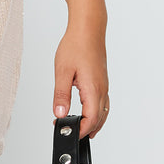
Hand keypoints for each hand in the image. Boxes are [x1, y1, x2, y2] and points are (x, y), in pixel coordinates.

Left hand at [52, 23, 109, 139]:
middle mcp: (102, 90)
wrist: (88, 29)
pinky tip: (87, 111)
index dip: (80, 131)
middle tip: (70, 133)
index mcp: (93, 90)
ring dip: (93, 123)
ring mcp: (104, 86)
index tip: (68, 134)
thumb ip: (61, 95)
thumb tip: (59, 114)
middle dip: (86, 130)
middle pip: (98, 120)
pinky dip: (96, 112)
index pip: (90, 120)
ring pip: (102, 112)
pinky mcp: (102, 81)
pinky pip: (103, 103)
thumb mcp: (62, 71)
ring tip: (79, 129)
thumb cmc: (76, 45)